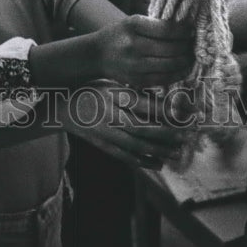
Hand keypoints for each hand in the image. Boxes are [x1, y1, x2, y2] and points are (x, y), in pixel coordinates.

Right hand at [57, 86, 183, 169]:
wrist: (60, 106)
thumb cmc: (89, 89)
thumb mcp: (109, 82)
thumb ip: (132, 91)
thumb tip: (163, 100)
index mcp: (111, 95)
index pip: (143, 104)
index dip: (165, 110)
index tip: (184, 114)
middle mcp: (108, 115)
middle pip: (142, 128)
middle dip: (167, 134)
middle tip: (186, 137)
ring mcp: (104, 133)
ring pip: (135, 146)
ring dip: (159, 151)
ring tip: (177, 153)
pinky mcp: (101, 145)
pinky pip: (124, 156)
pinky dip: (143, 162)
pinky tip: (159, 164)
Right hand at [96, 15, 192, 88]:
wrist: (97, 54)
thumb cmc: (120, 34)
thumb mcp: (132, 22)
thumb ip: (155, 25)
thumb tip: (185, 29)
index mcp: (133, 25)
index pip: (167, 29)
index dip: (184, 31)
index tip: (192, 30)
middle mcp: (134, 45)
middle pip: (171, 48)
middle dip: (187, 46)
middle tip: (194, 43)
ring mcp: (135, 64)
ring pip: (171, 64)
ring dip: (186, 60)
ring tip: (191, 55)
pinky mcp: (137, 79)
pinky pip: (164, 78)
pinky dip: (178, 73)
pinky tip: (184, 67)